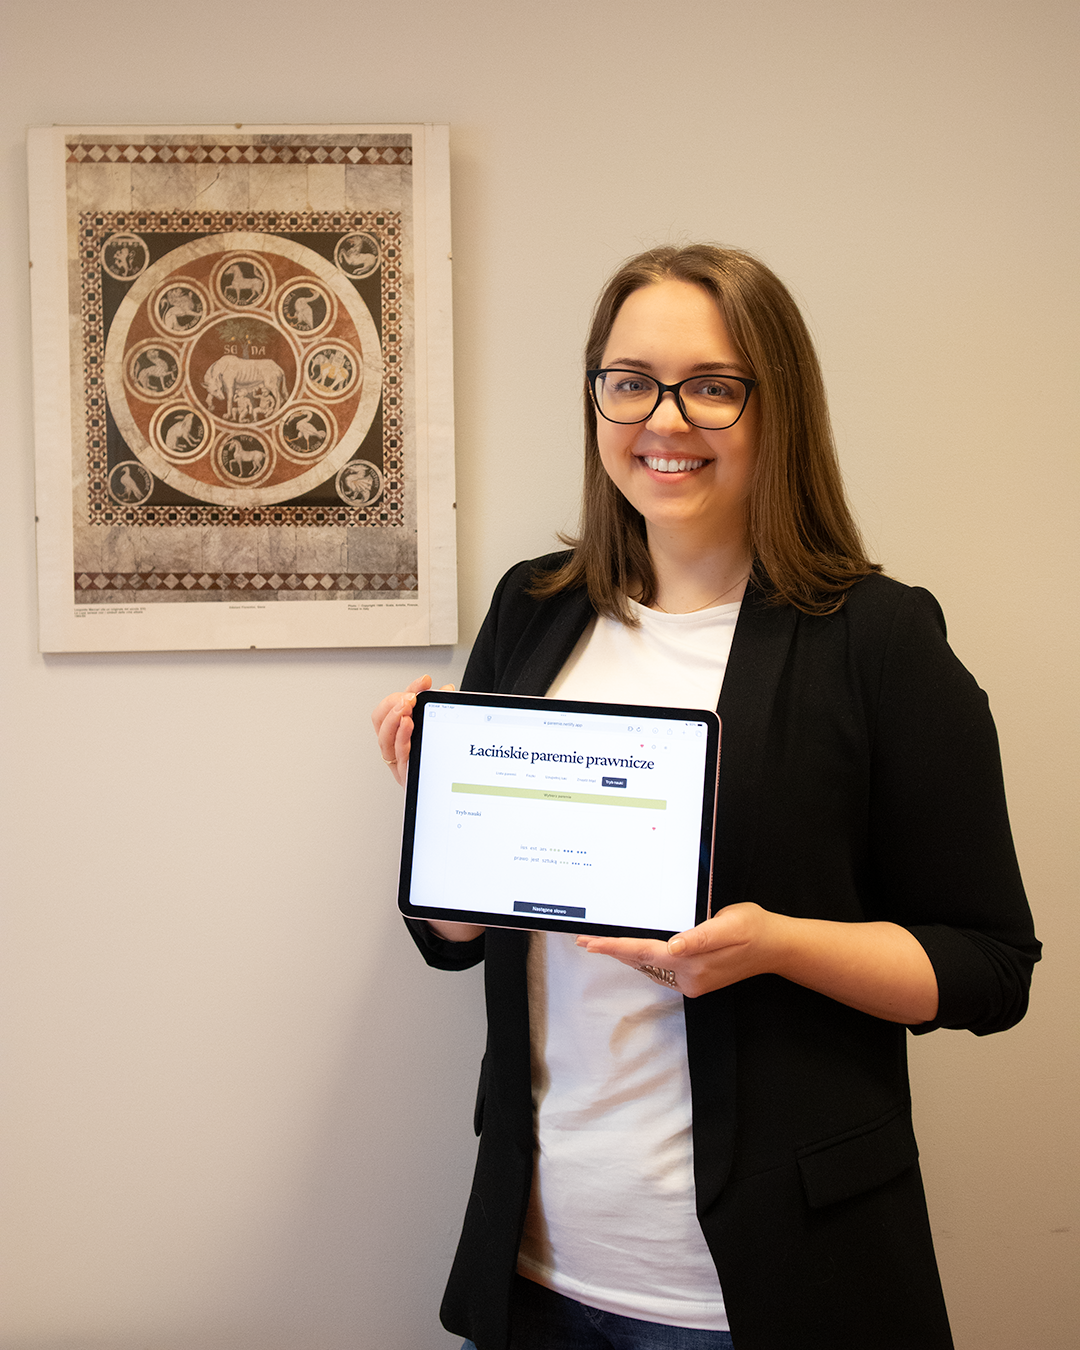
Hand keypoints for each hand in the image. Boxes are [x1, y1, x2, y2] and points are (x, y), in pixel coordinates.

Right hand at [370, 674, 454, 788]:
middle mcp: (394, 746)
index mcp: (399, 733)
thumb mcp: (440, 727)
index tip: (424, 682)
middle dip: (394, 703)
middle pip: (380, 720)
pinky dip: (402, 736)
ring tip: (407, 705)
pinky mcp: (406, 774)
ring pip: (384, 737)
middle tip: (411, 696)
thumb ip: (441, 709)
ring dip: (394, 717)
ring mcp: (398, 761)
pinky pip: (398, 754)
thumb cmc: (443, 761)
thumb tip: (447, 689)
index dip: (405, 691)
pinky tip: (409, 724)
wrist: (451, 790)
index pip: (390, 708)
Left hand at [576, 904, 938, 1021]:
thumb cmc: (753, 927)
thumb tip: (674, 947)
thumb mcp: (729, 924)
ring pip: (649, 967)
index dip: (615, 947)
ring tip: (600, 943)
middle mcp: (687, 977)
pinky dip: (644, 958)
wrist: (776, 945)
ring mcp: (692, 982)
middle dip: (613, 951)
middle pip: (642, 961)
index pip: (644, 952)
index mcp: (691, 962)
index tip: (589, 944)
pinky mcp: (696, 980)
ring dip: (626, 955)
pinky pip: (662, 969)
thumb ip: (700, 937)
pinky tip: (633, 949)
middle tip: (584, 941)